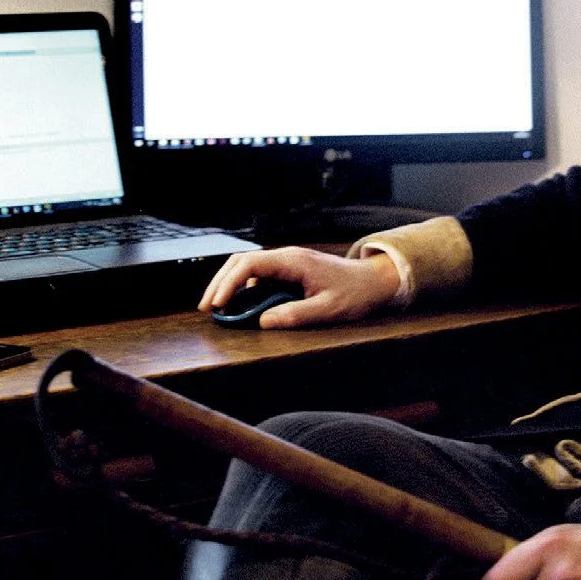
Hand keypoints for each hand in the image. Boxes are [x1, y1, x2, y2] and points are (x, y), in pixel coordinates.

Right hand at [197, 246, 400, 329]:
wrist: (374, 281)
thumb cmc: (355, 293)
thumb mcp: (328, 309)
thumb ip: (296, 315)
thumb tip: (263, 322)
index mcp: (293, 261)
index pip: (250, 264)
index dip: (229, 283)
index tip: (217, 304)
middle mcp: (286, 257)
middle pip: (241, 262)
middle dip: (220, 282)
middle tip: (206, 308)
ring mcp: (287, 263)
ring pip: (247, 267)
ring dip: (229, 284)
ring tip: (216, 308)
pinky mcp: (288, 272)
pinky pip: (259, 276)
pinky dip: (243, 289)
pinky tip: (238, 305)